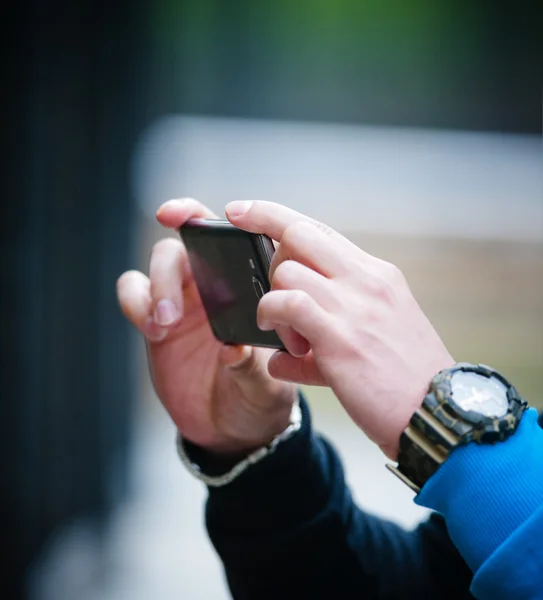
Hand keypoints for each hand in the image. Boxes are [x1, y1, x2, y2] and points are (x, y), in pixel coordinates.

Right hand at [116, 199, 296, 456]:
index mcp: (250, 290)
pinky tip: (153, 331)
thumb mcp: (267, 389)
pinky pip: (134, 293)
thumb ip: (253, 370)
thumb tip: (233, 349)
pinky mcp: (156, 322)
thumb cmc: (259, 400)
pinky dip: (136, 302)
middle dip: (172, 268)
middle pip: (185, 247)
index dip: (205, 219)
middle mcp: (216, 287)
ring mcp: (184, 302)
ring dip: (157, 288)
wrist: (231, 430)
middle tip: (174, 311)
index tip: (180, 215)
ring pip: (158, 264)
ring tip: (165, 326)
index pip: (231, 240)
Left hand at [226, 200, 453, 459]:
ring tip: (289, 337)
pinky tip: (285, 348)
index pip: (318, 230)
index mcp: (376, 275)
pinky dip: (273, 318)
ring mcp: (355, 304)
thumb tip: (280, 356)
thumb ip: (327, 334)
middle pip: (298, 233)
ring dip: (273, 302)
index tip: (240, 210)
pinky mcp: (340, 335)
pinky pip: (288, 303)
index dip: (272, 215)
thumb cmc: (406, 380)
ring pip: (286, 270)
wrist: (437, 412)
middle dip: (261, 241)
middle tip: (262, 282)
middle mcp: (366, 279)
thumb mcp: (377, 338)